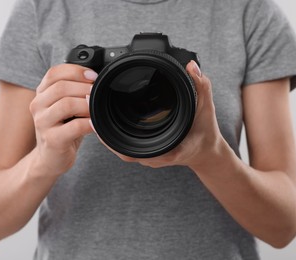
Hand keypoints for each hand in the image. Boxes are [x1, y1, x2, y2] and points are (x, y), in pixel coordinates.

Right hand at [29, 64, 96, 176]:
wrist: (50, 159)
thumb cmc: (62, 129)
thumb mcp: (64, 107)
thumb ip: (73, 91)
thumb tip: (96, 79)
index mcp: (41, 93)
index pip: (54, 73)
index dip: (76, 71)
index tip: (93, 76)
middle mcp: (38, 105)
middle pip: (61, 87)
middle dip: (85, 88)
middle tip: (98, 94)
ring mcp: (42, 123)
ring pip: (66, 104)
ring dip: (87, 105)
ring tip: (96, 109)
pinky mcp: (52, 139)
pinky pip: (74, 126)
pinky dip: (89, 123)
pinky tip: (95, 125)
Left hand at [93, 60, 224, 168]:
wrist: (207, 150)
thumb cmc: (205, 133)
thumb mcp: (206, 108)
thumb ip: (201, 87)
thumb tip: (192, 67)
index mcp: (164, 150)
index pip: (130, 150)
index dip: (110, 139)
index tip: (96, 121)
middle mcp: (152, 155)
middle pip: (119, 148)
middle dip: (101, 130)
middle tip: (88, 106)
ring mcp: (148, 155)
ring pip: (119, 147)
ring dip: (105, 132)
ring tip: (91, 110)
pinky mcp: (146, 150)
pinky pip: (125, 144)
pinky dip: (113, 134)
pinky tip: (105, 119)